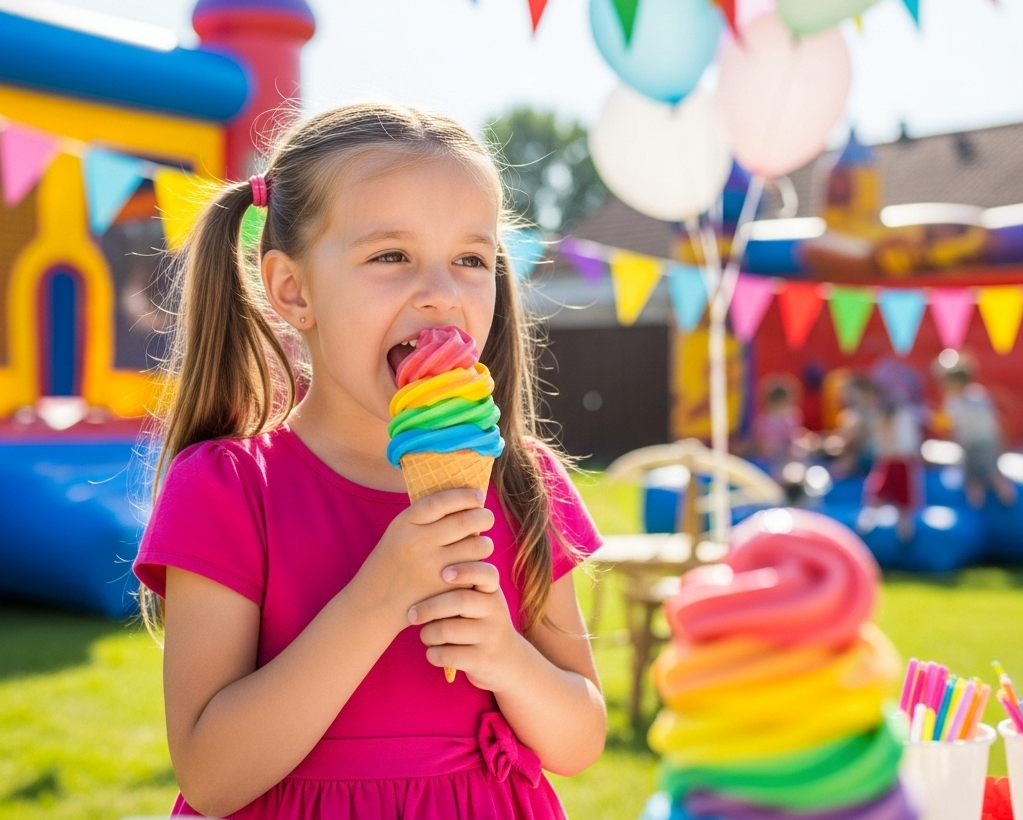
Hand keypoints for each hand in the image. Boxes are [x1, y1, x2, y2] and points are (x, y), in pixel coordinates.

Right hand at [356, 489, 494, 633]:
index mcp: (404, 524)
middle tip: (487, 518)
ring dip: (485, 543)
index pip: (442, 501)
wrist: (373, 605)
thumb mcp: (398, 533)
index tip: (478, 496)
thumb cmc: (391, 564)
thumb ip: (424, 518)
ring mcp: (432, 567)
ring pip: (478, 545)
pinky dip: (479, 565)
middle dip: (484, 517)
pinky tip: (474, 565)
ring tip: (480, 545)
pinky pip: (476, 569)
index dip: (465, 496)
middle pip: (466, 520)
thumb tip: (463, 499)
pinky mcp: (444, 589)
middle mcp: (417, 543)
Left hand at [408, 562, 524, 692]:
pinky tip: (435, 652)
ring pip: (446, 630)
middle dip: (429, 607)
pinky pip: (445, 655)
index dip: (465, 571)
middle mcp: (496, 610)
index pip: (485, 573)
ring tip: (426, 635)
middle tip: (412, 614)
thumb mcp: (480, 600)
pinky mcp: (482, 660)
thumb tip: (420, 570)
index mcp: (492, 591)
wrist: (508, 660)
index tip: (444, 573)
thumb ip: (460, 585)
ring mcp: (490, 636)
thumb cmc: (480, 622)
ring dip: (427, 634)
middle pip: (460, 601)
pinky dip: (432, 653)